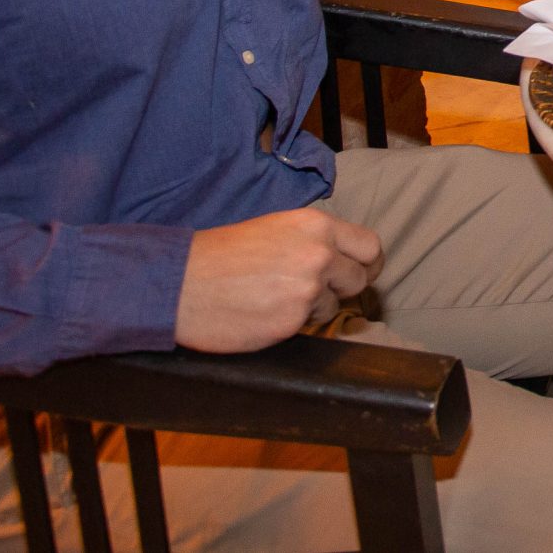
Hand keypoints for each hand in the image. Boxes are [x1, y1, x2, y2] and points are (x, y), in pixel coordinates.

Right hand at [175, 209, 382, 352]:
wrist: (181, 282)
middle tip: (319, 291)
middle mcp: (318, 254)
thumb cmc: (222, 255)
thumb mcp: (276, 229)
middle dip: (344, 287)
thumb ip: (314, 241)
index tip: (361, 272)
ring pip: (335, 305)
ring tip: (276, 298)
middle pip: (360, 278)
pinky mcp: (292, 321)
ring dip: (314, 307)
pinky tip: (265, 313)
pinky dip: (293, 323)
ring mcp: (307, 289)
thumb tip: (343, 258)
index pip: (370, 246)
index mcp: (316, 226)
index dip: (367, 263)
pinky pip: (309, 326)